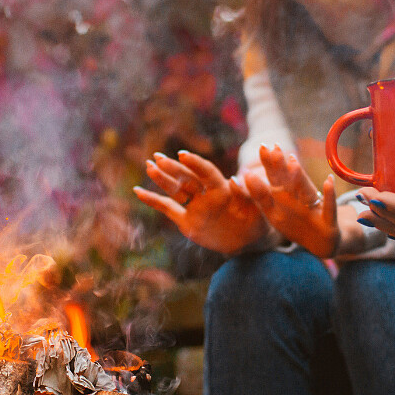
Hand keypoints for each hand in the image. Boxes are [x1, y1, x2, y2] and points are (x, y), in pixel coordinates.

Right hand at [133, 151, 268, 254]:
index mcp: (222, 189)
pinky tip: (138, 191)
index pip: (206, 173)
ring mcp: (195, 206)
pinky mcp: (187, 221)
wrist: (248, 239)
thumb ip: (244, 194)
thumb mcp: (255, 208)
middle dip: (173, 168)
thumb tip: (235, 179)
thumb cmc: (256, 220)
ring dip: (162, 178)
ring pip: (175, 190)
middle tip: (157, 158)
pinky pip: (168, 209)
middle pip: (187, 178)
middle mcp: (205, 195)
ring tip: (149, 166)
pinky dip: (153, 200)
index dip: (194, 164)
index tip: (182, 154)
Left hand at [242, 145, 343, 257]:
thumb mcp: (275, 214)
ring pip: (305, 191)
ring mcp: (314, 208)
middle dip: (280, 166)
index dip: (269, 165)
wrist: (322, 243)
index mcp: (285, 200)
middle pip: (288, 181)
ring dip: (299, 178)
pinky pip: (328, 207)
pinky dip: (329, 195)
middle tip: (273, 147)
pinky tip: (328, 181)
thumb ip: (261, 197)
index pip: (275, 180)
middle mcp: (299, 199)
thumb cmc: (296, 224)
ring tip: (292, 162)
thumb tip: (241, 177)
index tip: (262, 147)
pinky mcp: (328, 220)